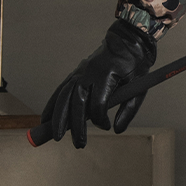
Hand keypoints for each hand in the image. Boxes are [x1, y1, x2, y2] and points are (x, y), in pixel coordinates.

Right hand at [39, 19, 156, 148]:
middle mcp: (89, 73)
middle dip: (75, 126)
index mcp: (106, 75)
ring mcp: (80, 72)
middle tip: (79, 144)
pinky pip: (61, 90)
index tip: (107, 126)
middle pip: (77, 103)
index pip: (98, 103)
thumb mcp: (139, 87)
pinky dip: (52, 104)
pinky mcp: (76, 73)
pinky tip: (46, 118)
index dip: (100, 119)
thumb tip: (117, 130)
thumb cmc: (135, 64)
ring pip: (64, 97)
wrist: (128, 40)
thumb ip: (129, 110)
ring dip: (58, 118)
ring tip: (56, 136)